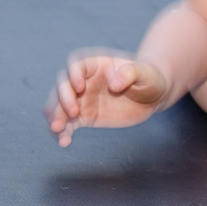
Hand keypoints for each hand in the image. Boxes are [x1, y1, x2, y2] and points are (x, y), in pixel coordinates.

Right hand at [44, 49, 167, 146]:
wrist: (152, 96)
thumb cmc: (149, 78)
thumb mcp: (146, 73)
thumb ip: (131, 73)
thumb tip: (113, 85)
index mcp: (97, 63)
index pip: (76, 64)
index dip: (73, 74)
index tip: (80, 87)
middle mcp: (84, 79)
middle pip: (62, 85)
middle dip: (62, 98)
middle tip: (72, 112)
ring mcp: (81, 98)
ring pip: (58, 105)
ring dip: (54, 116)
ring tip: (58, 130)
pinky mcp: (83, 116)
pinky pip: (66, 123)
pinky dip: (61, 132)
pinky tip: (65, 142)